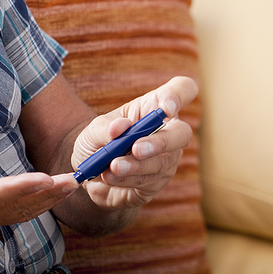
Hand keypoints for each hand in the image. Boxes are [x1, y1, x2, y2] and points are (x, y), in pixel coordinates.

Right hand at [0, 147, 78, 263]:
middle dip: (47, 192)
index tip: (45, 178)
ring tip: (73, 184)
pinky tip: (50, 196)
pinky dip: (36, 204)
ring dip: (48, 198)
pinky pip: (15, 213)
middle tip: (76, 179)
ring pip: (20, 211)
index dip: (19, 187)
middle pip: (17, 204)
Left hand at [71, 76, 196, 210]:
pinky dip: (127, 179)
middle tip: (136, 148)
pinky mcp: (158, 182)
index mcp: (154, 107)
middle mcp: (168, 132)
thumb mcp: (93, 131)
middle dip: (161, 142)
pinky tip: (110, 176)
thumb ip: (105, 128)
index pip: (182, 90)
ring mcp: (166, 159)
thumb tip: (121, 127)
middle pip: (183, 133)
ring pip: (163, 163)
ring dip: (136, 165)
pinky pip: (149, 182)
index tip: (165, 109)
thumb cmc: (97, 143)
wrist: (89, 175)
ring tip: (114, 166)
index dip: (179, 96)